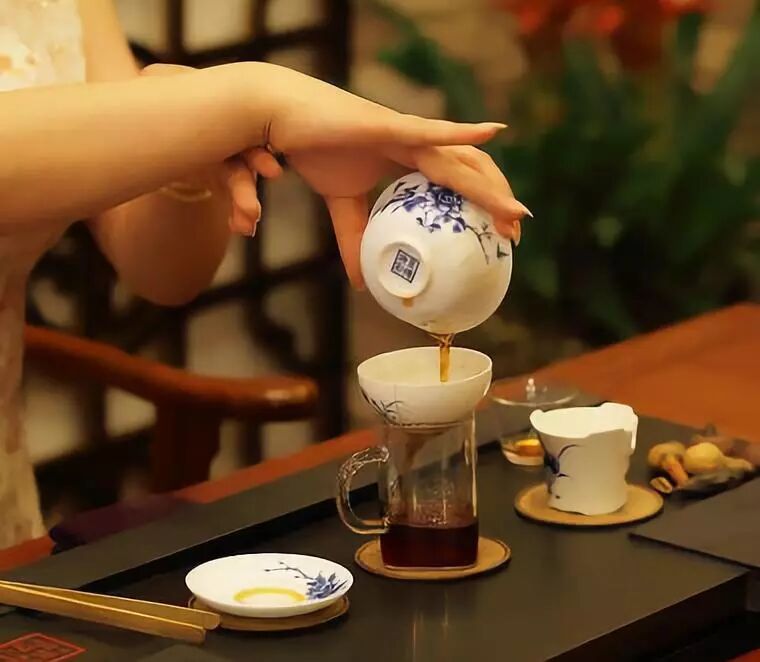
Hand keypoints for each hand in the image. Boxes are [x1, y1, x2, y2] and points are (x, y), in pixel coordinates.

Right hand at [144, 63, 530, 288]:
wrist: (280, 120)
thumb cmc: (314, 151)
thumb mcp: (340, 206)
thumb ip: (354, 239)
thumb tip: (362, 283)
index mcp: (409, 159)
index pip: (457, 183)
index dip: (481, 205)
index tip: (498, 236)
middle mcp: (416, 143)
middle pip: (469, 170)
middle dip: (496, 200)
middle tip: (514, 234)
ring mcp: (404, 132)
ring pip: (458, 159)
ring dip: (489, 184)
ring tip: (513, 211)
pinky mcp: (387, 126)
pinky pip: (429, 131)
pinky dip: (460, 133)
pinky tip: (490, 133)